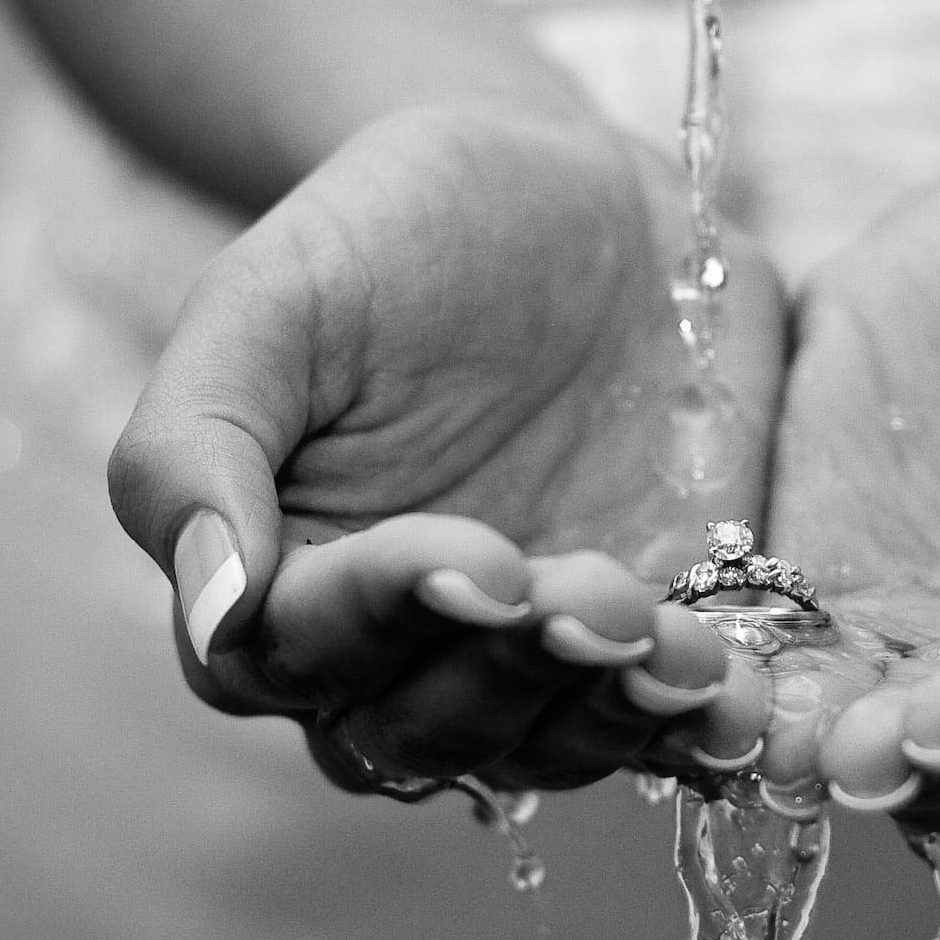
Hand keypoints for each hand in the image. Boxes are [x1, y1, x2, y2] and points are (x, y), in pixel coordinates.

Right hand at [108, 105, 780, 791]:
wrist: (564, 194)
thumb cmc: (386, 236)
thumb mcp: (267, 298)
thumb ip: (194, 447)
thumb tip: (209, 608)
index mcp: (284, 575)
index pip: (295, 656)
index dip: (381, 619)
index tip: (472, 553)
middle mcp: (401, 645)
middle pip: (427, 727)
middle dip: (512, 672)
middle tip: (593, 593)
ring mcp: (532, 655)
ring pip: (548, 745)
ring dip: (612, 711)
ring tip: (680, 644)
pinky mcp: (651, 641)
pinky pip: (667, 723)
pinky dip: (703, 728)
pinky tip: (744, 698)